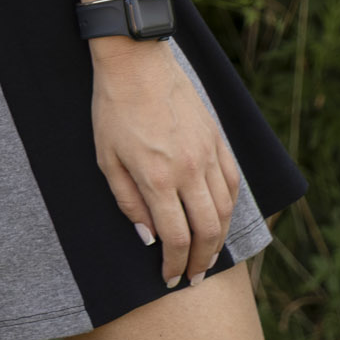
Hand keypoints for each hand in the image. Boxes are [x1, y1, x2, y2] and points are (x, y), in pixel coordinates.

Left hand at [90, 37, 241, 290]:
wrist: (136, 60)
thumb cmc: (113, 108)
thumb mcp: (107, 158)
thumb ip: (128, 201)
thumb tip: (148, 238)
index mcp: (157, 178)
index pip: (176, 238)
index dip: (176, 266)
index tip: (171, 278)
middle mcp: (189, 170)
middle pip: (207, 231)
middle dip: (202, 261)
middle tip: (195, 277)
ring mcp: (207, 153)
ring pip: (225, 210)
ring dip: (218, 239)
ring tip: (208, 254)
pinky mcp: (217, 138)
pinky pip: (232, 182)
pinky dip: (229, 206)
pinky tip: (220, 217)